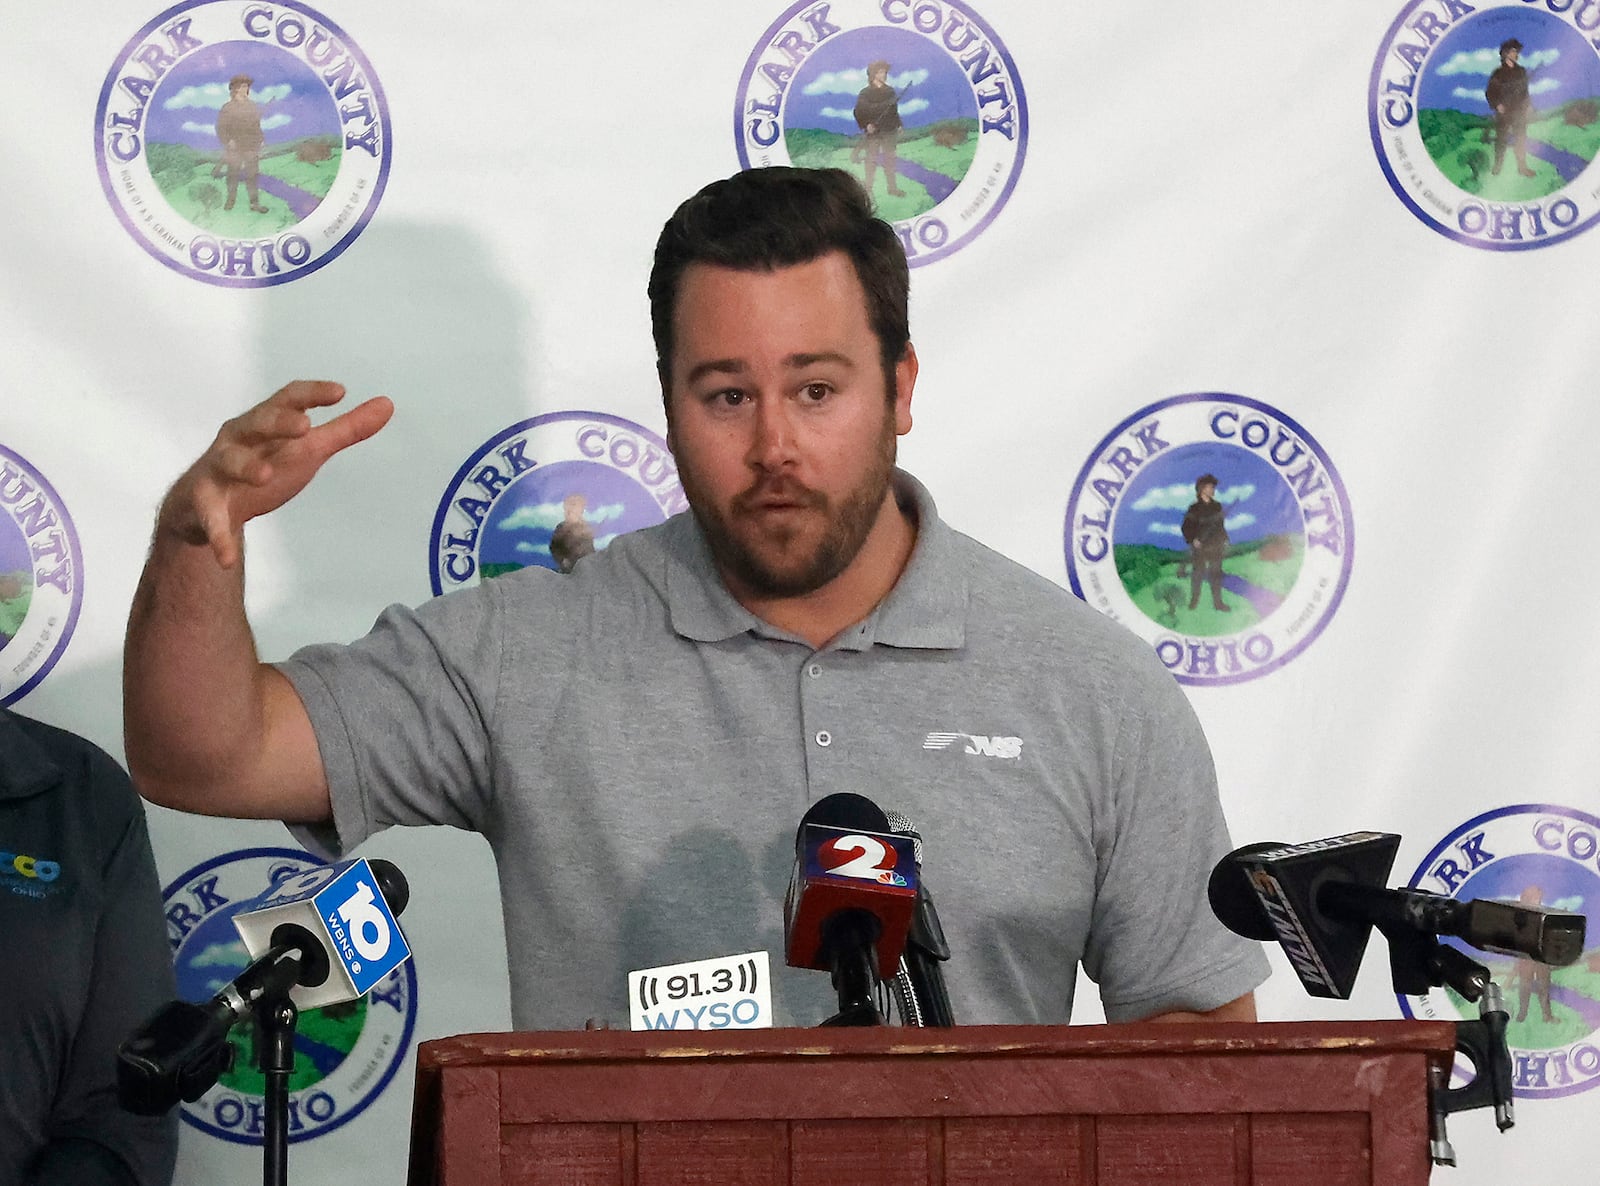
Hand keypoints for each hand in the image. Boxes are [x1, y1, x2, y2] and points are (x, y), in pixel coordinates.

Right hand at [159, 380, 392, 567]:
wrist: (205, 505)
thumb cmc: (262, 464)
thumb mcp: (307, 448)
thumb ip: (346, 429)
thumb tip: (387, 404)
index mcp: (264, 422)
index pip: (287, 398)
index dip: (311, 394)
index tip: (340, 392)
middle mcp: (238, 439)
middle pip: (256, 423)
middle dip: (278, 422)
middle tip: (305, 427)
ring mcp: (218, 470)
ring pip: (228, 461)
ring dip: (246, 466)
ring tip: (265, 475)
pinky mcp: (204, 504)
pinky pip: (211, 519)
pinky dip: (219, 537)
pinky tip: (228, 557)